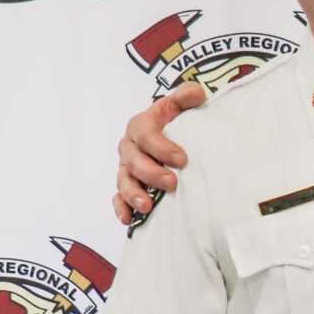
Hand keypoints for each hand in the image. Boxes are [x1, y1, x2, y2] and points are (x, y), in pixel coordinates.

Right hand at [113, 81, 207, 224]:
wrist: (172, 135)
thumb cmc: (177, 120)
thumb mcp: (183, 103)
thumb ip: (188, 95)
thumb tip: (195, 95)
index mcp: (141, 125)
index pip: (145, 135)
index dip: (161, 147)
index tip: (182, 159)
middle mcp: (130, 147)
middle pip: (133, 161)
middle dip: (150, 173)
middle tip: (172, 183)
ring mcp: (126, 168)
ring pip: (123, 181)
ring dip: (133, 194)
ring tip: (148, 206)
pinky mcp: (127, 185)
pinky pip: (118, 198)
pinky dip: (121, 208)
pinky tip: (128, 219)